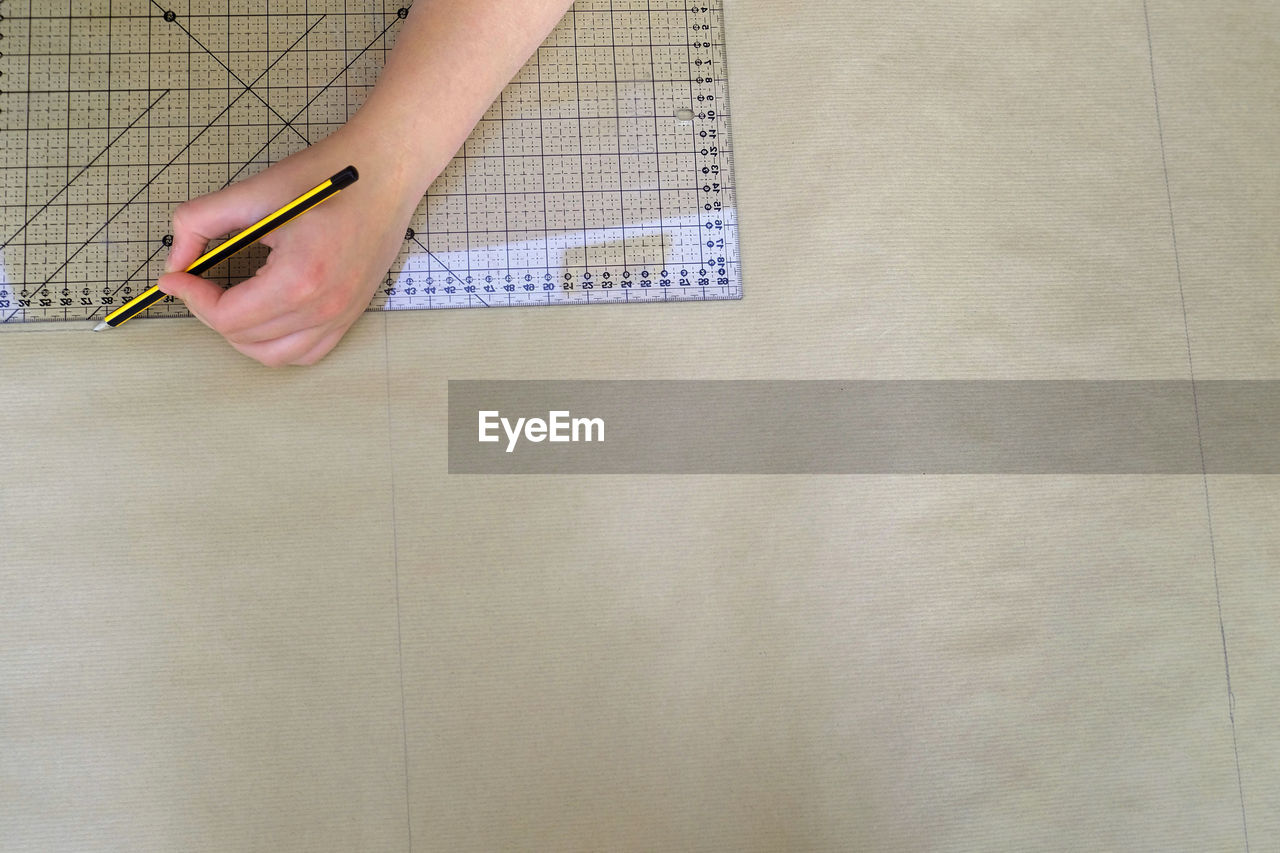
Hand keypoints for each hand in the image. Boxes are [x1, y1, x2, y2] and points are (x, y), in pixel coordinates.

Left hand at [157, 127, 424, 365]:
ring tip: (227, 302)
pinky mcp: (350, 315)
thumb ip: (200, 222)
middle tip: (199, 282)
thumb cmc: (329, 178)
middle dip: (210, 312)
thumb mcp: (255, 192)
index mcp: (300, 278)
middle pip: (245, 338)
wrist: (385, 174)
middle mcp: (324, 307)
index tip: (176, 277)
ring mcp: (341, 316)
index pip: (228, 317)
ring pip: (273, 355)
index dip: (192, 298)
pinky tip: (263, 317)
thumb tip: (175, 261)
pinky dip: (276, 345)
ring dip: (240, 335)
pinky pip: (306, 353)